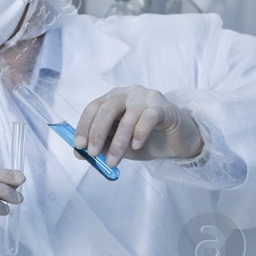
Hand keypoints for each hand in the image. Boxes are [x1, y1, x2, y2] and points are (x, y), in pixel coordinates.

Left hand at [74, 85, 202, 166]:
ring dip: (118, 142)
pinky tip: (136, 146)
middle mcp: (127, 94)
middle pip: (107, 109)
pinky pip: (149, 117)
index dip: (84, 126)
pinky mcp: (163, 107)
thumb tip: (79, 153)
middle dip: (97, 133)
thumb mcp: (118, 144)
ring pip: (128, 117)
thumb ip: (100, 146)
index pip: (93, 108)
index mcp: (112, 99)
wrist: (176, 141)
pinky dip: (140, 133)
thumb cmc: (144, 140)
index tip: (79, 146)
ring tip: (114, 161)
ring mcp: (146, 98)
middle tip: (92, 153)